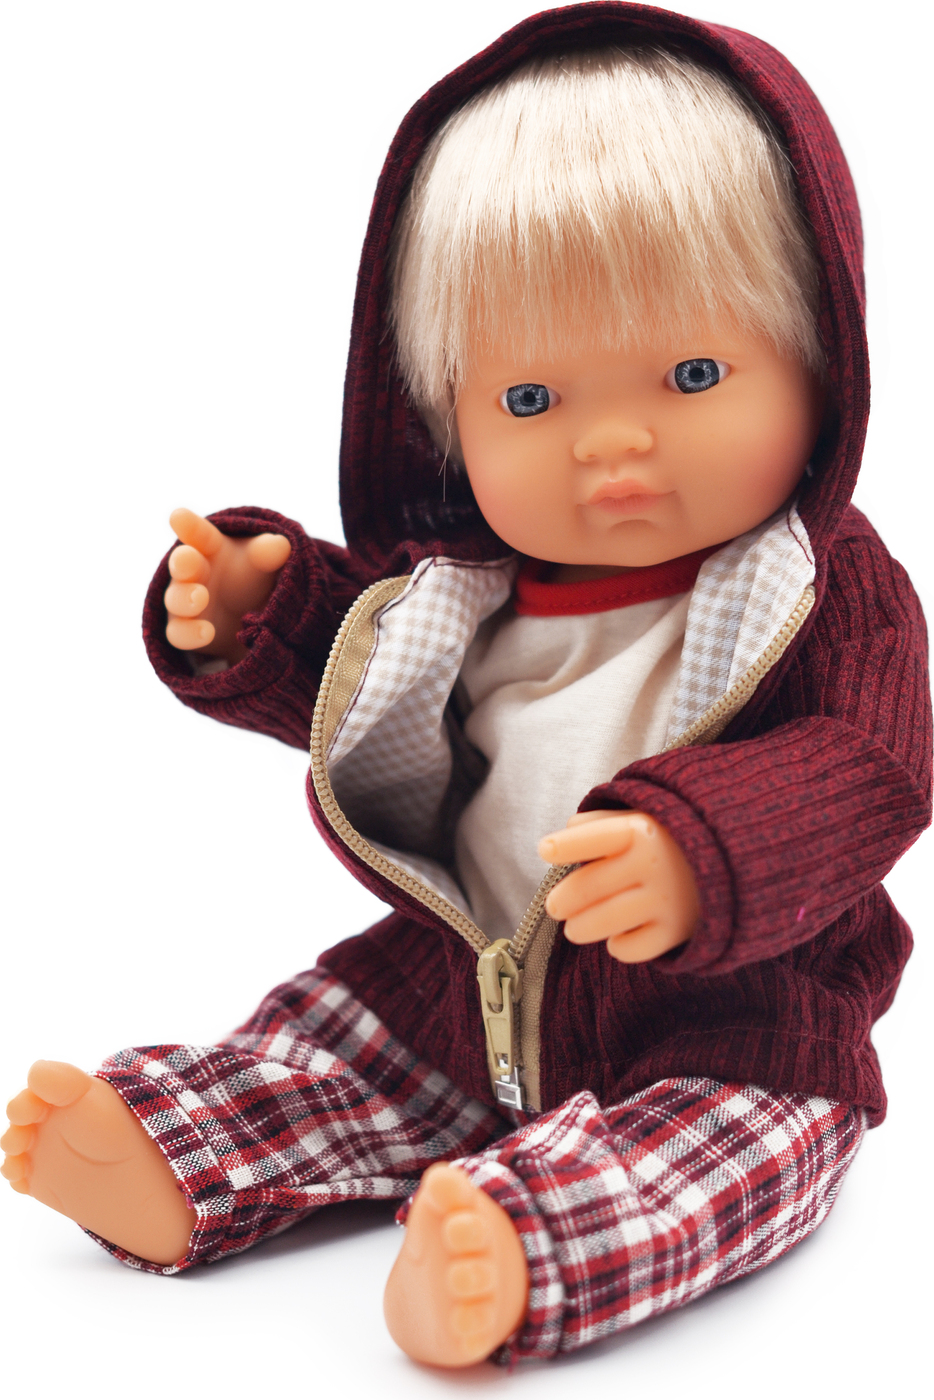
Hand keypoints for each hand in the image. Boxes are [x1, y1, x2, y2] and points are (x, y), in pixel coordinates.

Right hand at [163, 508, 290, 663]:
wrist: (247, 612)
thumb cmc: (250, 574)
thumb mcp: (263, 561)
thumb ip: (269, 552)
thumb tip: (282, 545)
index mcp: (208, 546)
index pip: (199, 533)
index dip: (189, 525)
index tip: (178, 516)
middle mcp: (192, 572)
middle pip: (182, 564)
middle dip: (183, 561)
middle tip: (188, 558)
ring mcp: (184, 602)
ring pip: (175, 600)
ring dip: (184, 598)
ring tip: (200, 597)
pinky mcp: (184, 631)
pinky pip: (179, 634)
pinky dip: (190, 634)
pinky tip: (207, 633)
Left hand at [539, 810, 699, 962]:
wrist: (737, 861)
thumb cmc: (675, 838)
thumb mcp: (645, 815)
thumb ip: (603, 821)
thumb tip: (567, 830)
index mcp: (641, 830)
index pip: (587, 838)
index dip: (561, 846)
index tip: (545, 851)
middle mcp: (653, 864)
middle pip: (586, 888)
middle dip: (561, 901)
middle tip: (555, 906)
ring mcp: (666, 899)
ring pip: (601, 923)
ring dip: (579, 928)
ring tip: (575, 928)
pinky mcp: (677, 931)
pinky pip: (630, 948)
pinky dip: (618, 946)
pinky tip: (618, 936)